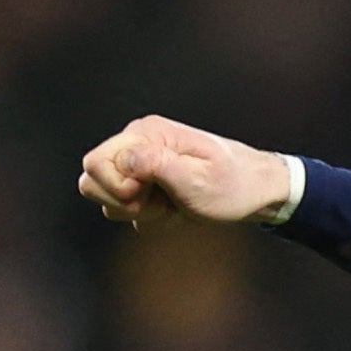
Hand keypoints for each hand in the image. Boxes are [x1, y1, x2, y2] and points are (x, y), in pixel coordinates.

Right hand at [77, 116, 297, 229]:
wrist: (258, 193)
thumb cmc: (233, 186)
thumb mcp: (198, 179)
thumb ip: (157, 166)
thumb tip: (123, 158)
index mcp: (146, 134)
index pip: (95, 163)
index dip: (116, 188)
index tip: (148, 194)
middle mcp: (137, 144)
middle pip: (92, 180)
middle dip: (121, 201)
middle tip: (158, 203)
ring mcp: (140, 165)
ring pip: (106, 197)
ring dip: (136, 211)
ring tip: (170, 206)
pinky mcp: (145, 184)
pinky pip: (125, 207)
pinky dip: (146, 216)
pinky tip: (173, 210)